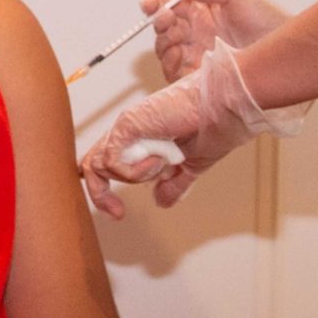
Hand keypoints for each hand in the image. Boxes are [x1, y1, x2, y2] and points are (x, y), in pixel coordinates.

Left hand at [81, 41, 300, 215]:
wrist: (227, 105)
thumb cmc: (214, 124)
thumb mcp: (192, 164)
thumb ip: (174, 182)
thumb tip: (160, 201)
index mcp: (140, 137)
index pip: (105, 163)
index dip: (102, 190)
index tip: (118, 212)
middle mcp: (128, 131)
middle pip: (91, 165)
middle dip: (100, 194)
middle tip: (118, 212)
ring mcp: (126, 126)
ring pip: (101, 164)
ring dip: (133, 176)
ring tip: (164, 164)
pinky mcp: (129, 124)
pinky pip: (112, 159)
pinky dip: (134, 171)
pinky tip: (159, 160)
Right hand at [145, 0, 290, 81]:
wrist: (285, 52)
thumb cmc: (266, 20)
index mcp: (200, 9)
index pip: (168, 4)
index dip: (154, 3)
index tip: (149, 4)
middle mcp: (195, 31)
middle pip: (162, 27)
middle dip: (159, 22)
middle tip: (167, 19)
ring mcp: (196, 53)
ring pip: (164, 49)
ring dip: (162, 43)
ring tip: (175, 38)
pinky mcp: (198, 75)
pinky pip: (173, 73)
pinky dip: (169, 64)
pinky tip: (178, 56)